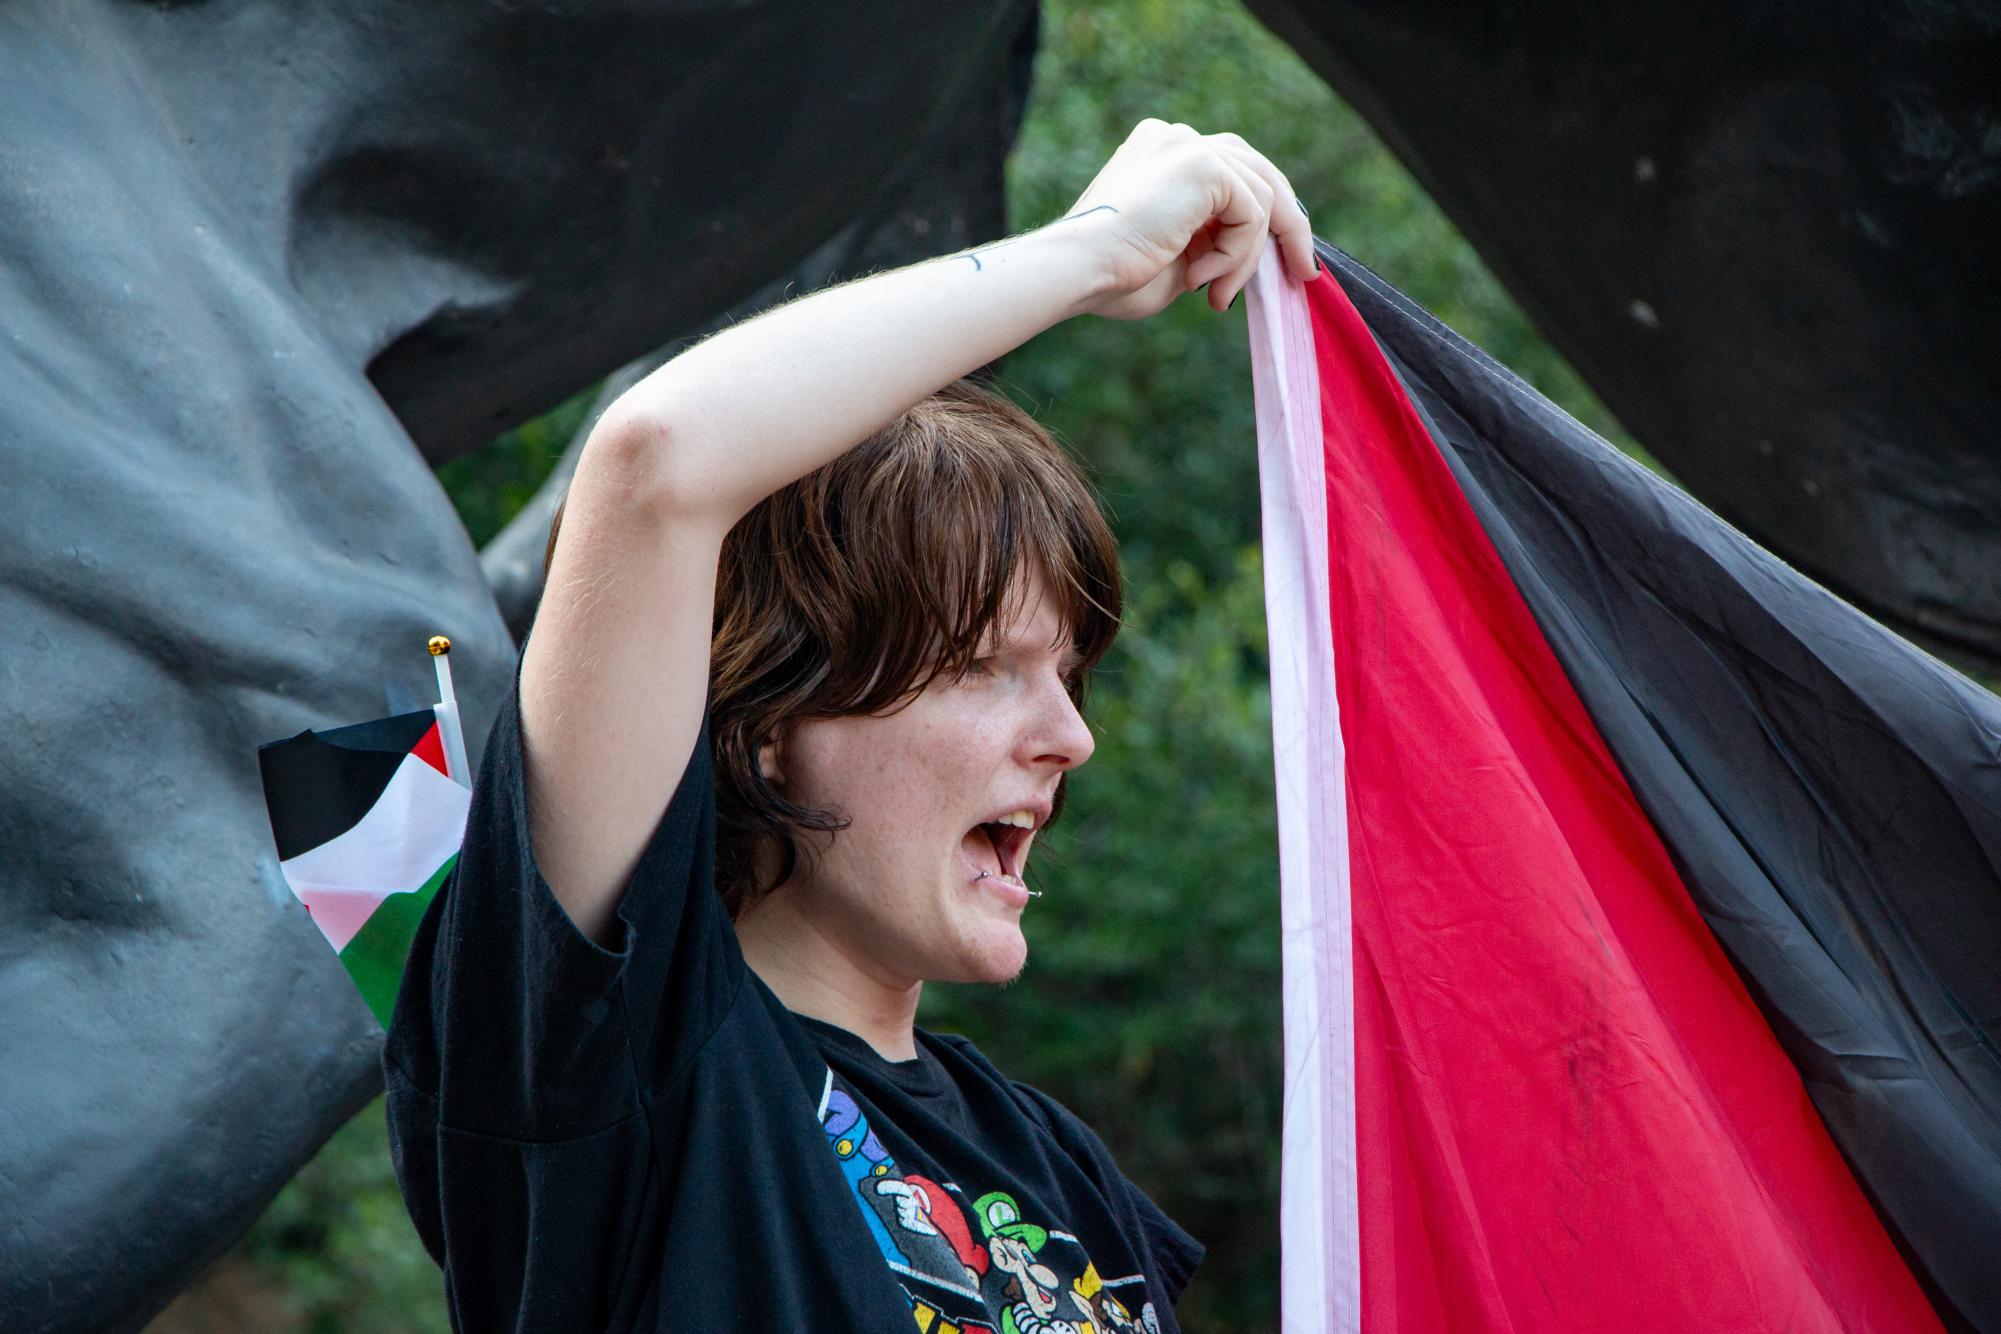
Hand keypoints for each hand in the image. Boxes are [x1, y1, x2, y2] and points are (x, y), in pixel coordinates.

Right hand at [1062, 119, 1316, 320]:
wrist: (1080, 269)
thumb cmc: (1113, 276)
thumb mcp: (1178, 254)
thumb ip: (1214, 240)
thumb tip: (1256, 253)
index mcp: (1164, 152)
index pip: (1235, 174)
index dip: (1264, 219)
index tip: (1279, 263)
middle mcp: (1178, 138)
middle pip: (1261, 172)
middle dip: (1289, 227)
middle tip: (1302, 274)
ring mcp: (1190, 144)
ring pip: (1261, 199)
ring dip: (1246, 259)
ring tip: (1216, 296)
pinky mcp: (1203, 164)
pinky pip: (1252, 214)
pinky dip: (1236, 255)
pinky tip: (1199, 279)